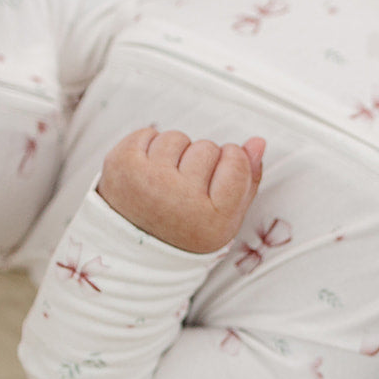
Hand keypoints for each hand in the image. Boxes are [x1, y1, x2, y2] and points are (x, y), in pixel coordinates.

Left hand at [97, 128, 266, 253]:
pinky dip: (149, 146)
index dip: (231, 163)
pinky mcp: (121, 165)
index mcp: (212, 220)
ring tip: (165, 181)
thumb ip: (248, 180)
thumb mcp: (227, 217)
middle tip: (186, 189)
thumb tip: (257, 142)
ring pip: (177, 138)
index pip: (237, 161)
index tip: (217, 181)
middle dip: (201, 161)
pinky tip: (147, 172)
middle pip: (208, 147)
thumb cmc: (185, 228)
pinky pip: (148, 132)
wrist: (132, 246)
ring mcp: (147, 182)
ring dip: (174, 153)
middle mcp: (180, 201)